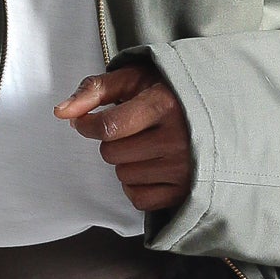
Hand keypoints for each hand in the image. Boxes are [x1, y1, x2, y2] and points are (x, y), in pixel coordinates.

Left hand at [54, 62, 193, 212]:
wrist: (218, 112)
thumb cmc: (168, 93)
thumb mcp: (134, 79)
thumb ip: (94, 90)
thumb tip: (61, 113)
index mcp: (165, 104)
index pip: (108, 126)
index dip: (87, 125)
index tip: (86, 122)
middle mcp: (178, 138)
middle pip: (112, 153)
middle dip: (113, 142)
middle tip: (133, 130)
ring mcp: (184, 168)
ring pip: (123, 176)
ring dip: (126, 162)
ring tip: (147, 145)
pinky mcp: (185, 191)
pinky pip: (138, 199)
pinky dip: (136, 186)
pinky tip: (150, 167)